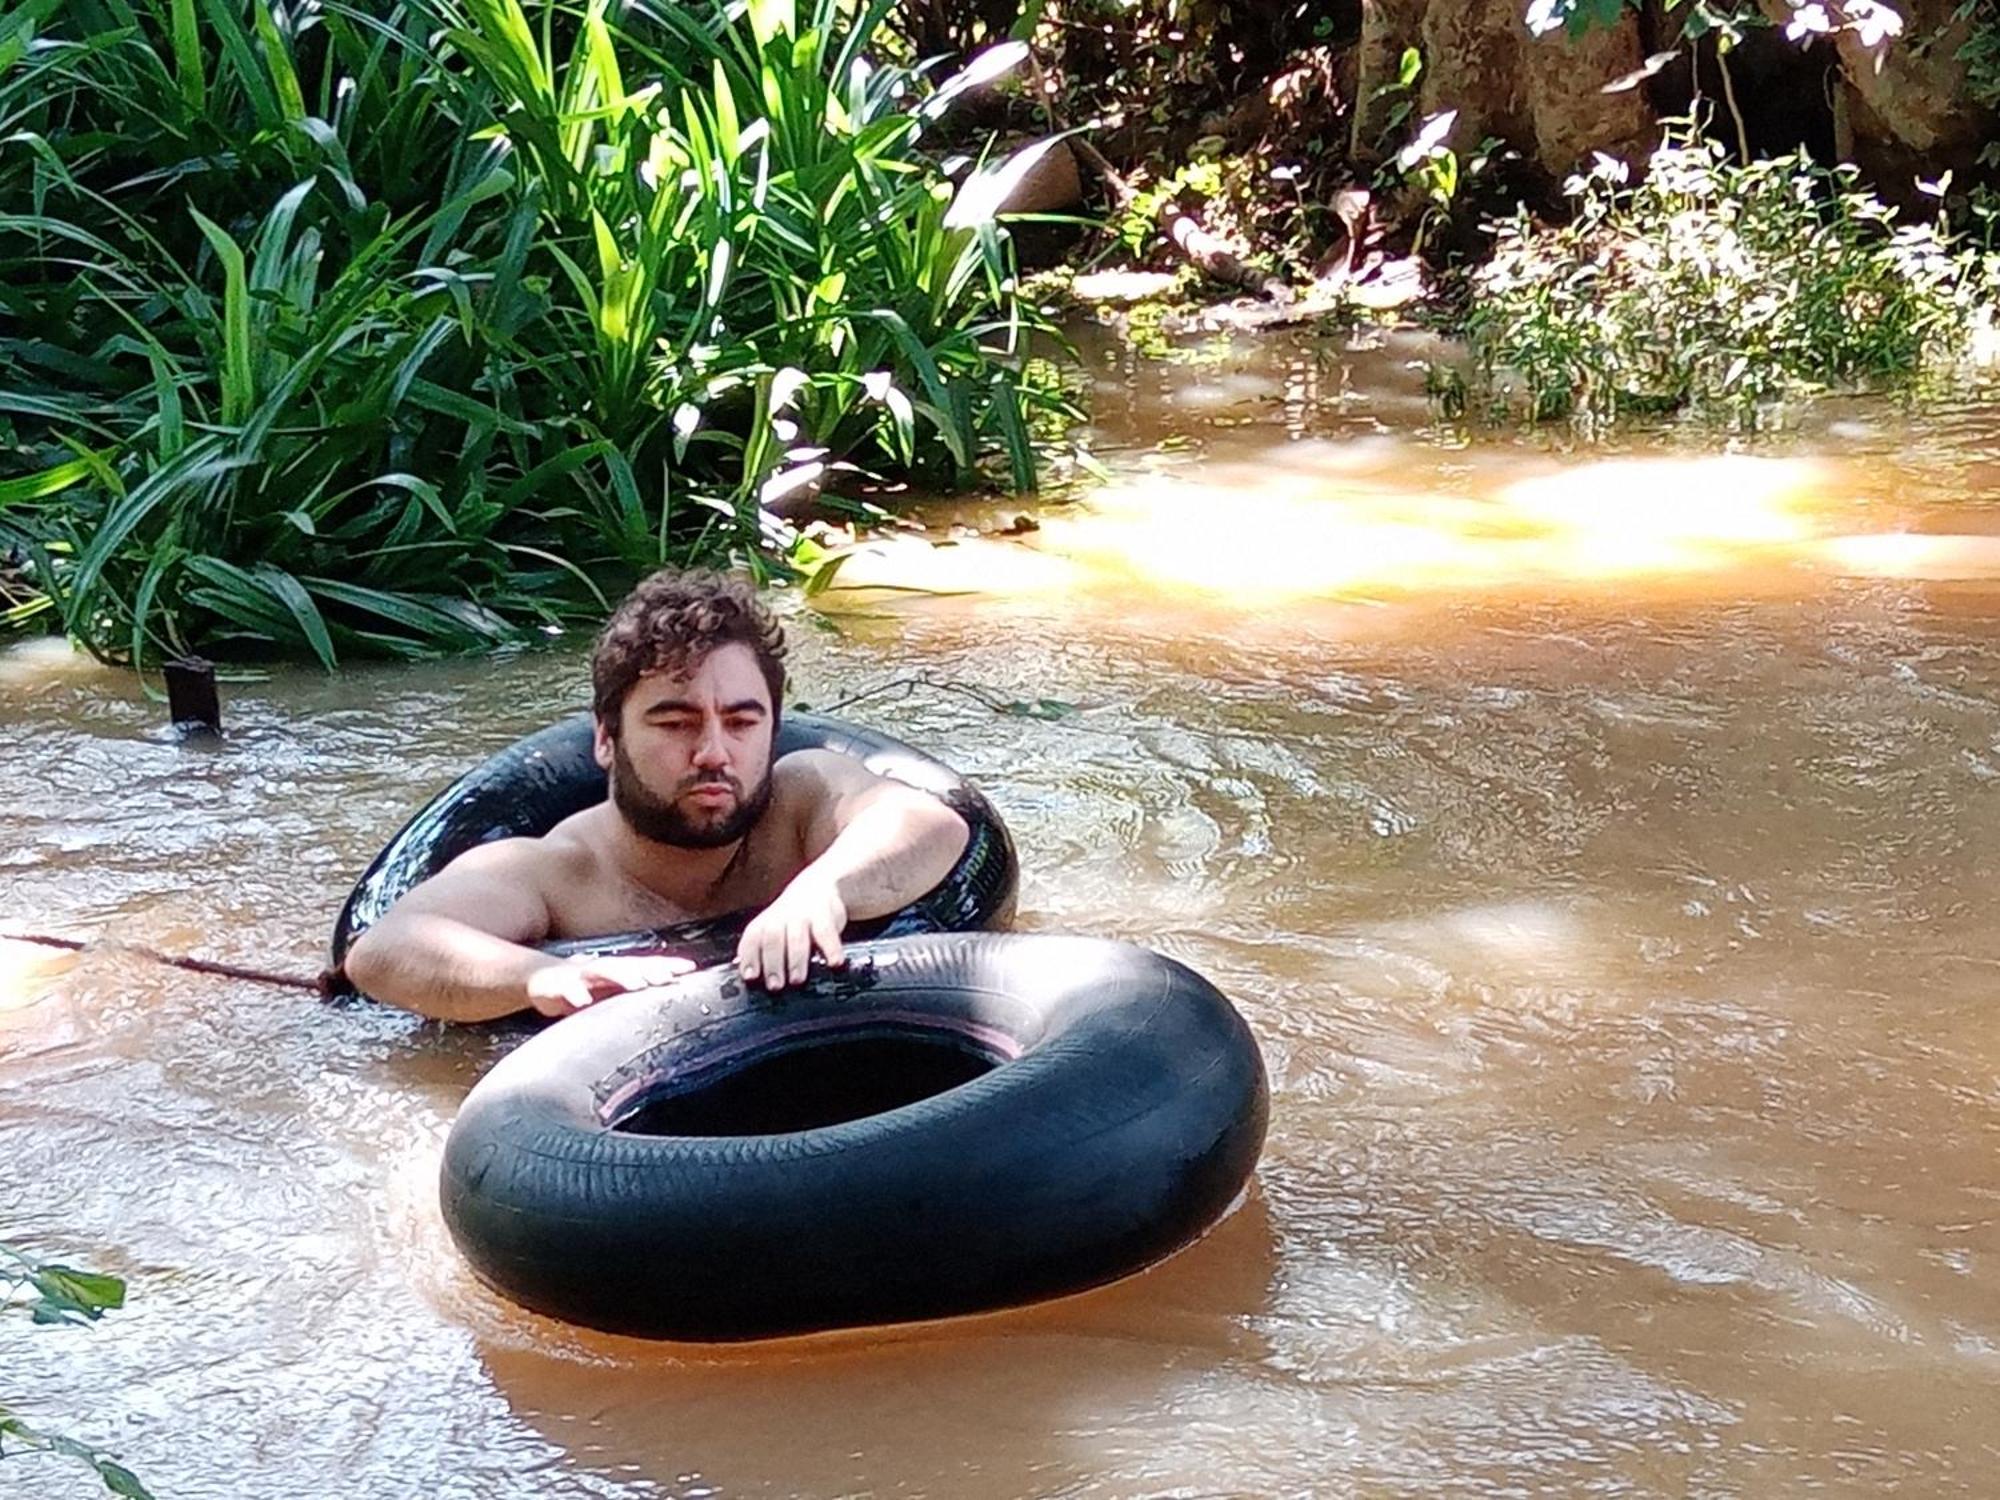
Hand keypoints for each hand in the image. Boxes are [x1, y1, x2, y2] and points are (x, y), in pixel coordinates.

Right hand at [523, 953, 694, 1017]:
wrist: (541, 980)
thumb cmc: (585, 989)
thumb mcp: (612, 993)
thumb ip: (637, 996)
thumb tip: (671, 1006)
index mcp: (618, 972)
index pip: (647, 965)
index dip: (668, 966)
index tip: (691, 969)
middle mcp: (601, 969)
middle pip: (629, 966)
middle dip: (649, 970)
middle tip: (666, 978)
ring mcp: (579, 975)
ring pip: (602, 971)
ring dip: (621, 976)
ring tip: (637, 985)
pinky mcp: (556, 986)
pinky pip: (566, 989)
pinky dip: (574, 993)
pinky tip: (582, 1002)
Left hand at [737, 875, 846, 989]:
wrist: (818, 887)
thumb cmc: (792, 919)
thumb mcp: (774, 929)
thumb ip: (763, 952)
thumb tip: (752, 978)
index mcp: (764, 924)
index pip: (752, 940)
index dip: (749, 958)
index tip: (751, 977)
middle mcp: (780, 918)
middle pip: (772, 938)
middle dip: (772, 963)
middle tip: (775, 986)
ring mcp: (802, 915)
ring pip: (796, 936)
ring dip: (796, 960)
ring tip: (797, 979)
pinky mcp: (825, 914)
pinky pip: (826, 931)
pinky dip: (831, 948)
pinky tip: (834, 963)